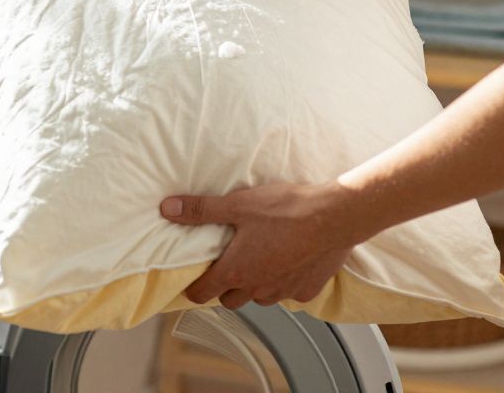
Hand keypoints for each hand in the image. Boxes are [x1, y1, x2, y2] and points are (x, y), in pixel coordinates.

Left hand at [160, 182, 364, 309]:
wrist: (334, 216)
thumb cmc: (287, 210)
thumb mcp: (237, 204)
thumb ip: (201, 209)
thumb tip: (168, 208)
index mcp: (236, 271)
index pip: (202, 293)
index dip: (193, 288)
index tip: (193, 281)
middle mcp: (257, 288)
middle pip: (230, 300)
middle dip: (225, 286)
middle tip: (228, 263)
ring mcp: (283, 292)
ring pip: (260, 298)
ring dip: (255, 285)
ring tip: (260, 258)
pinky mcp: (307, 290)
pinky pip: (289, 293)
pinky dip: (285, 282)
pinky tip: (289, 260)